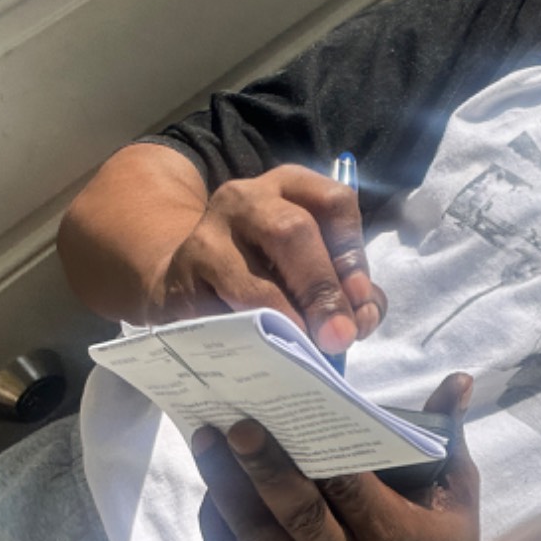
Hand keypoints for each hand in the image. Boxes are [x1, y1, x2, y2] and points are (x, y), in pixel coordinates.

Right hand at [163, 163, 382, 352]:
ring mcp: (206, 237)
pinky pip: (219, 316)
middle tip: (339, 334)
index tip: (360, 297)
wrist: (187, 279)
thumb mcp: (311, 261)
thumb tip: (359, 319)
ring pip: (252, 281)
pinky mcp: (179, 282)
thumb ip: (347, 287)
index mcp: (289, 186)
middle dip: (322, 288)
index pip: (333, 202)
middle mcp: (246, 199)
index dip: (352, 251)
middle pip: (292, 231)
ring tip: (307, 349)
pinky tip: (264, 353)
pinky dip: (249, 340)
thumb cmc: (267, 268)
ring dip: (287, 320)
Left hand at [191, 374, 540, 540]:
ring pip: (257, 537)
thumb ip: (453, 432)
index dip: (322, 456)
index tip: (297, 414)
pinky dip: (217, 528)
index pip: (351, 491)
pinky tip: (208, 489)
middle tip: (238, 425)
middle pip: (297, 515)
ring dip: (226, 489)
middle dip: (264, 469)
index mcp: (392, 534)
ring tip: (206, 441)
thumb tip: (459, 378)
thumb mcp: (460, 491)